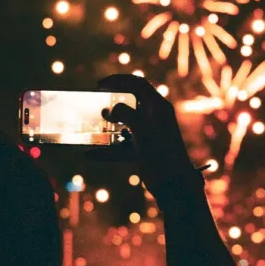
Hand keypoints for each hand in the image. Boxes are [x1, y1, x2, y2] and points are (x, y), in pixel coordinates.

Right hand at [96, 74, 198, 199]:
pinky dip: (107, 150)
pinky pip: (122, 146)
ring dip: (107, 127)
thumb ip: (125, 113)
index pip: (137, 84)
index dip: (118, 80)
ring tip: (91, 128)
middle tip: (96, 104)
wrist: (174, 185)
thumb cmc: (161, 153)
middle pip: (130, 103)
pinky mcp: (143, 151)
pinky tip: (90, 154)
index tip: (98, 85)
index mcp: (158, 106)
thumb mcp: (141, 128)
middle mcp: (154, 117)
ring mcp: (148, 135)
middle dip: (111, 103)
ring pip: (124, 125)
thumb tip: (110, 111)